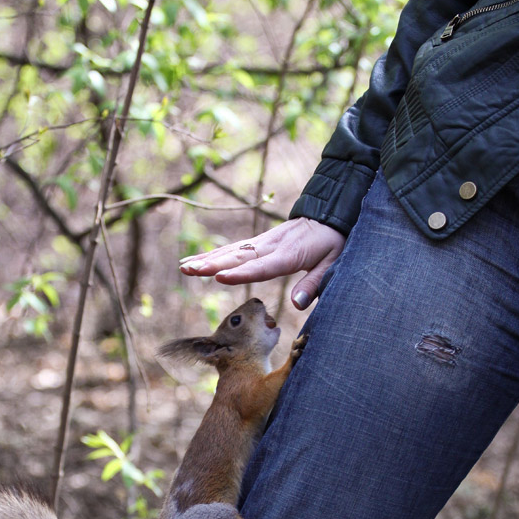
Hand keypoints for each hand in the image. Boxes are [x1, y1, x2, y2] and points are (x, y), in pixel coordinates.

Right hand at [178, 217, 344, 309]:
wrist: (329, 214)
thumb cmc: (332, 241)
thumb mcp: (333, 262)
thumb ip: (314, 283)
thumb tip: (298, 304)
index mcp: (288, 254)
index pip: (262, 266)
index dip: (241, 273)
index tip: (220, 277)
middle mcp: (270, 246)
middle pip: (238, 257)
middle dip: (213, 264)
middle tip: (191, 271)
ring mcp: (261, 242)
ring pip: (230, 251)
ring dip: (206, 259)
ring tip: (185, 267)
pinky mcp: (257, 242)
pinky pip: (232, 248)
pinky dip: (212, 254)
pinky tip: (196, 260)